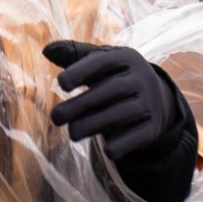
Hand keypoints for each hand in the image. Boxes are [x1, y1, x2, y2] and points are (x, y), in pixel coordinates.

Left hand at [43, 41, 178, 159]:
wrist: (155, 99)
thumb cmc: (115, 76)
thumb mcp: (100, 62)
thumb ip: (73, 55)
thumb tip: (47, 51)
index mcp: (126, 57)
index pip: (102, 61)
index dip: (81, 71)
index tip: (61, 84)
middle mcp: (141, 77)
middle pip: (110, 90)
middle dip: (81, 105)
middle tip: (56, 118)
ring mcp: (150, 102)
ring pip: (122, 114)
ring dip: (94, 125)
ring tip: (73, 133)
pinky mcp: (154, 126)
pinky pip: (138, 136)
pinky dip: (122, 144)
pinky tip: (107, 150)